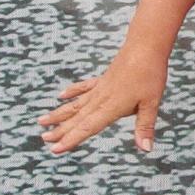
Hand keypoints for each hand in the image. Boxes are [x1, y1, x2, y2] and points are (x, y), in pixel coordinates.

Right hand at [37, 43, 168, 154]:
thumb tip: (146, 149)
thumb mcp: (152, 103)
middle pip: (77, 118)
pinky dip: (72, 92)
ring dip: (59, 113)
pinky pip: (84, 87)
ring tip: (42, 121)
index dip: (71, 140)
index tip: (55, 149)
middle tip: (44, 139)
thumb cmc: (150, 74)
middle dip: (60, 130)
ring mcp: (100, 88)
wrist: (145, 45)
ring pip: (75, 104)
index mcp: (111, 107)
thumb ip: (145, 127)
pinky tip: (61, 95)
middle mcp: (101, 98)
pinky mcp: (103, 79)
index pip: (87, 127)